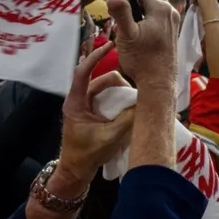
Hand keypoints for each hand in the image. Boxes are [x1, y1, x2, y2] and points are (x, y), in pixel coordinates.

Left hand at [56, 42, 133, 189]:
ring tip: (132, 103)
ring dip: (118, 93)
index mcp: (75, 103)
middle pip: (99, 80)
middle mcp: (78, 101)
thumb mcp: (110, 137)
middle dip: (118, 83)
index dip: (96, 56)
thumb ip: (127, 118)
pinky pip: (105, 99)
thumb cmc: (87, 156)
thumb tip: (143, 103)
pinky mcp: (89, 113)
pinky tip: (127, 108)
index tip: (111, 45)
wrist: (75, 173)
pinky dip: (116, 100)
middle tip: (133, 95)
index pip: (82, 72)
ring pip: (104, 90)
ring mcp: (83, 107)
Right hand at [105, 0, 183, 90]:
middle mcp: (170, 11)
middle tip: (116, 3)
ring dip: (138, 4)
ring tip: (123, 17)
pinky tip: (134, 27)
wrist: (158, 82)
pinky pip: (157, 14)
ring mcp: (172, 21)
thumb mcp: (127, 36)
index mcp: (160, 9)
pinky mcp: (171, 30)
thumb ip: (121, 14)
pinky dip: (145, 13)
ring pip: (153, 3)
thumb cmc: (142, 60)